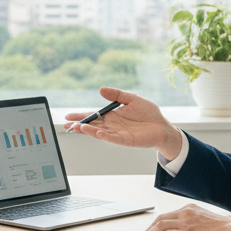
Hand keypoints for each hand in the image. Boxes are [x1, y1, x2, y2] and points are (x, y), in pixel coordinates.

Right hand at [64, 87, 183, 159]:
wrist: (162, 125)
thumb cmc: (148, 112)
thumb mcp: (132, 98)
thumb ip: (117, 94)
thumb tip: (101, 89)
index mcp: (112, 115)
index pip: (93, 116)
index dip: (80, 116)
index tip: (68, 117)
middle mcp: (112, 125)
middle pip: (93, 125)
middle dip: (79, 125)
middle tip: (67, 125)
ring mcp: (118, 133)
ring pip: (100, 132)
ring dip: (89, 131)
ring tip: (78, 128)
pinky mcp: (126, 140)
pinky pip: (113, 138)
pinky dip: (105, 136)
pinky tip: (98, 133)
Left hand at [140, 203, 230, 230]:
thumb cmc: (222, 229)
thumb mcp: (205, 218)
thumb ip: (193, 221)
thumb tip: (184, 230)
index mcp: (189, 208)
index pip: (168, 214)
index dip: (158, 222)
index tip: (153, 228)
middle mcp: (185, 213)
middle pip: (161, 218)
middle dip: (150, 227)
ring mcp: (185, 222)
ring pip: (160, 225)